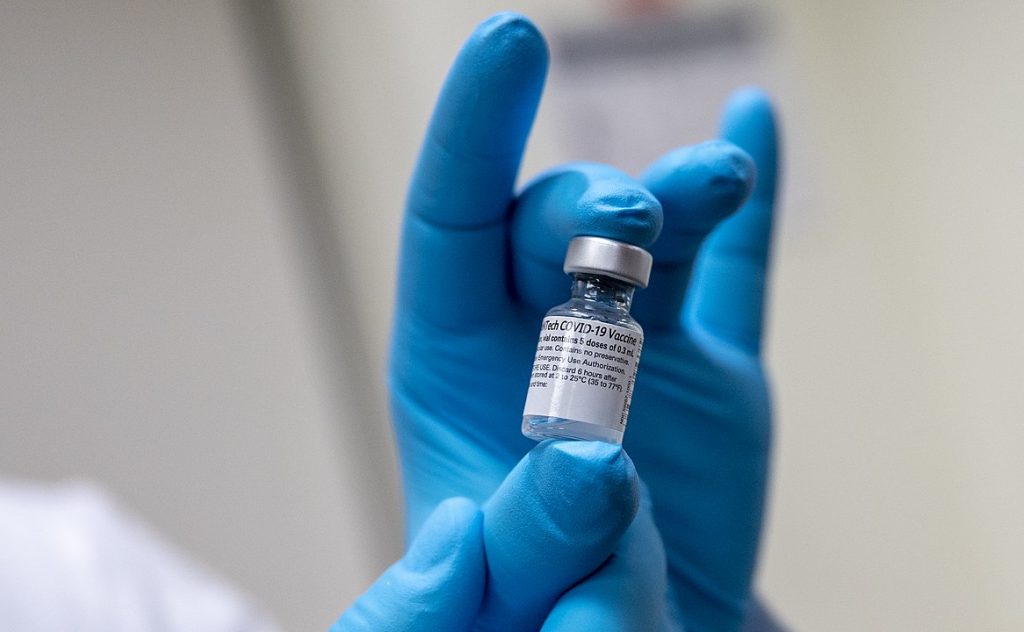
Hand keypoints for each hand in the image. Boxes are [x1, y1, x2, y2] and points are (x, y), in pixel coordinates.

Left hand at [336, 12, 779, 630]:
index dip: (474, 133)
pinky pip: (734, 275)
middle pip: (556, 222)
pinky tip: (751, 123)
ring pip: (656, 236)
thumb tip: (587, 468)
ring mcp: (635, 346)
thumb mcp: (496, 591)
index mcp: (457, 367)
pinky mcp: (713, 377)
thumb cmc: (527, 613)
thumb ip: (518, 537)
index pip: (452, 224)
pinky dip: (749, 208)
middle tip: (633, 224)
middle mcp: (541, 334)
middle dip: (592, 203)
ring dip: (683, 192)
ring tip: (713, 178)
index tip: (507, 46)